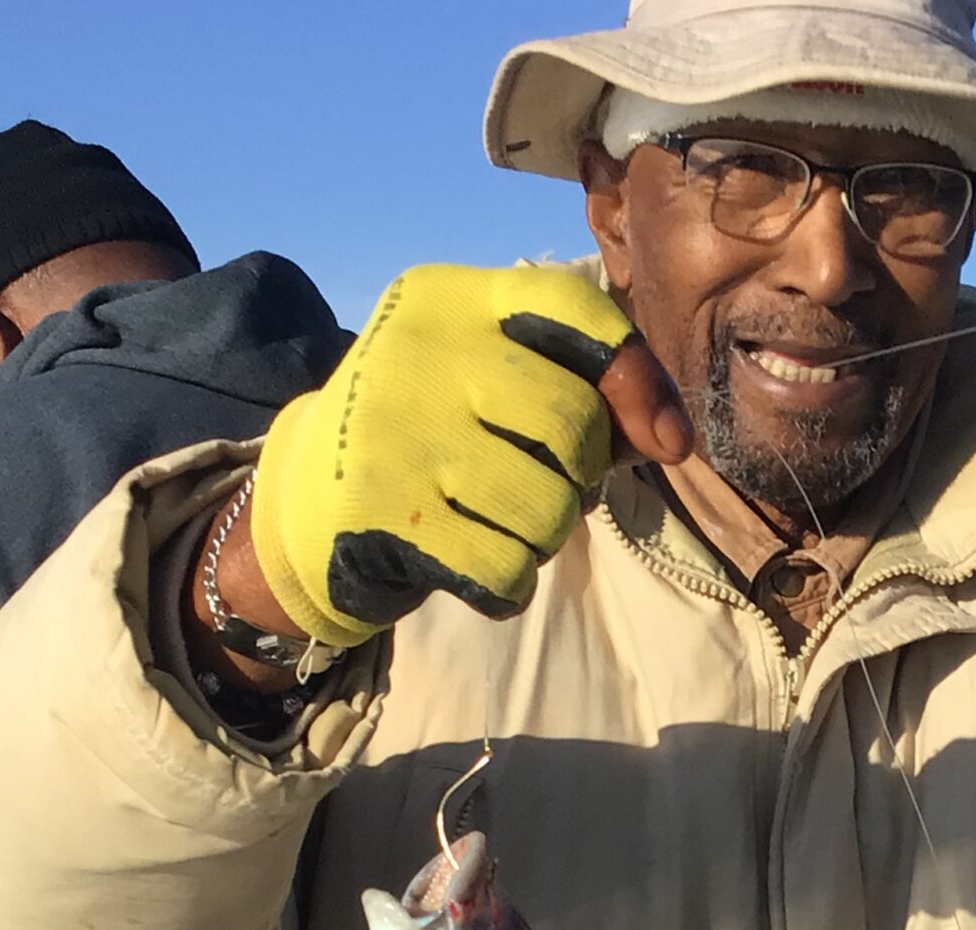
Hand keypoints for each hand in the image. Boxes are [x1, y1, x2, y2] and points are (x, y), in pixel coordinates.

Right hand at [233, 265, 692, 648]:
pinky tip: (476, 568)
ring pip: (546, 506)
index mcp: (447, 299)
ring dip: (544, 536)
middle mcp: (415, 351)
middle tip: (540, 487)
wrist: (305, 504)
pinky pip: (503, 568)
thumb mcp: (490, 383)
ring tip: (500, 525)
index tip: (667, 440)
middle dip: (580, 476)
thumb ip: (585, 390)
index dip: (637, 374)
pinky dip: (509, 585)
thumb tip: (670, 437)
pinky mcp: (380, 511)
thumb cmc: (433, 439)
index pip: (572, 309)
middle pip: (569, 422)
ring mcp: (393, 430)